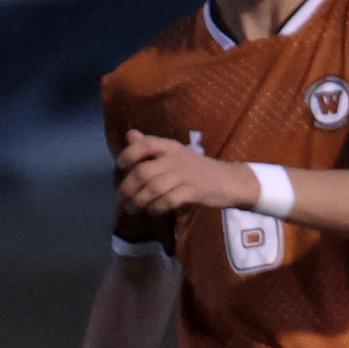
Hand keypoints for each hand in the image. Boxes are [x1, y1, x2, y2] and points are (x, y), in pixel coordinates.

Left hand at [117, 131, 258, 214]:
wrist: (228, 180)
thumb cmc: (197, 168)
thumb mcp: (175, 153)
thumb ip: (151, 146)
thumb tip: (130, 136)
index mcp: (170, 146)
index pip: (145, 144)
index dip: (129, 154)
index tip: (120, 166)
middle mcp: (176, 158)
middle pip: (144, 171)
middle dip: (129, 187)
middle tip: (122, 198)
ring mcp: (185, 175)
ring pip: (154, 188)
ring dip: (139, 201)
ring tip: (132, 208)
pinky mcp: (194, 191)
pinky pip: (168, 201)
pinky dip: (156, 208)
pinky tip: (152, 211)